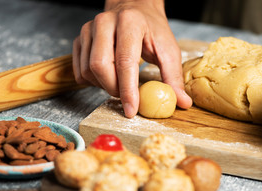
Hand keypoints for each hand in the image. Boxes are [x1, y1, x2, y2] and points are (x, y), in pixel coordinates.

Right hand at [72, 0, 191, 117]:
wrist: (135, 9)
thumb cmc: (152, 30)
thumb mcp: (168, 49)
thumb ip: (173, 76)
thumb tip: (182, 102)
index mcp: (130, 22)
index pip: (124, 61)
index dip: (127, 90)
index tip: (131, 110)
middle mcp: (105, 22)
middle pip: (100, 66)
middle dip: (114, 89)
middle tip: (127, 96)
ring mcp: (89, 29)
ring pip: (88, 70)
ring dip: (103, 86)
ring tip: (119, 83)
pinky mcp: (80, 38)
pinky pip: (79, 69)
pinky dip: (92, 81)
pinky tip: (107, 77)